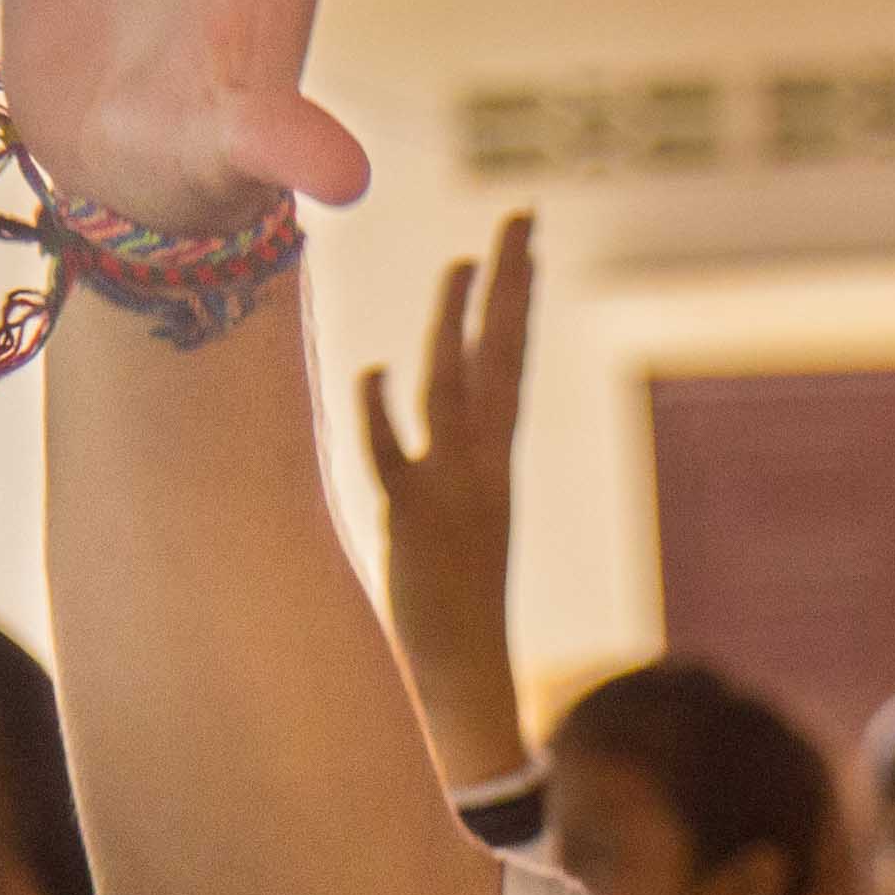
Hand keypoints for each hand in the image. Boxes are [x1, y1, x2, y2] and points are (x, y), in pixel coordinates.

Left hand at [359, 211, 536, 650]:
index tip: (522, 241)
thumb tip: (431, 413)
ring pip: (452, 391)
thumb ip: (441, 464)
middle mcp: (480, 466)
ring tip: (462, 262)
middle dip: (507, 285)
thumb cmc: (453, 605)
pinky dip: (383, 417)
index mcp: (494, 463)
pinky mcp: (411, 525)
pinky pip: (393, 461)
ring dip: (456, 325)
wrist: (463, 677)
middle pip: (497, 357)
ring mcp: (450, 491)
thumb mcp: (452, 520)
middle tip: (519, 216)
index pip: (506, 362)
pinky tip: (373, 370)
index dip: (513, 299)